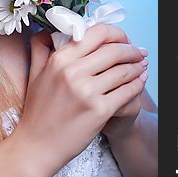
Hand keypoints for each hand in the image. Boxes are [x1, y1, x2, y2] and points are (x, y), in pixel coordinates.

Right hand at [15, 23, 147, 176]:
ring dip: (138, 67)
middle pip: (114, 50)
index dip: (115, 33)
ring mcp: (87, 92)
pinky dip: (138, 85)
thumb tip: (46, 30)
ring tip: (143, 66)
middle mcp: (73, 72)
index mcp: (59, 59)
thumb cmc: (37, 111)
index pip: (95, 33)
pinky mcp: (99, 110)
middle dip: (131, 50)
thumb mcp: (35, 74)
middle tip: (139, 52)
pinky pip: (127, 91)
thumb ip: (41, 49)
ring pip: (123, 70)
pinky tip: (141, 82)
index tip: (122, 39)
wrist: (37, 146)